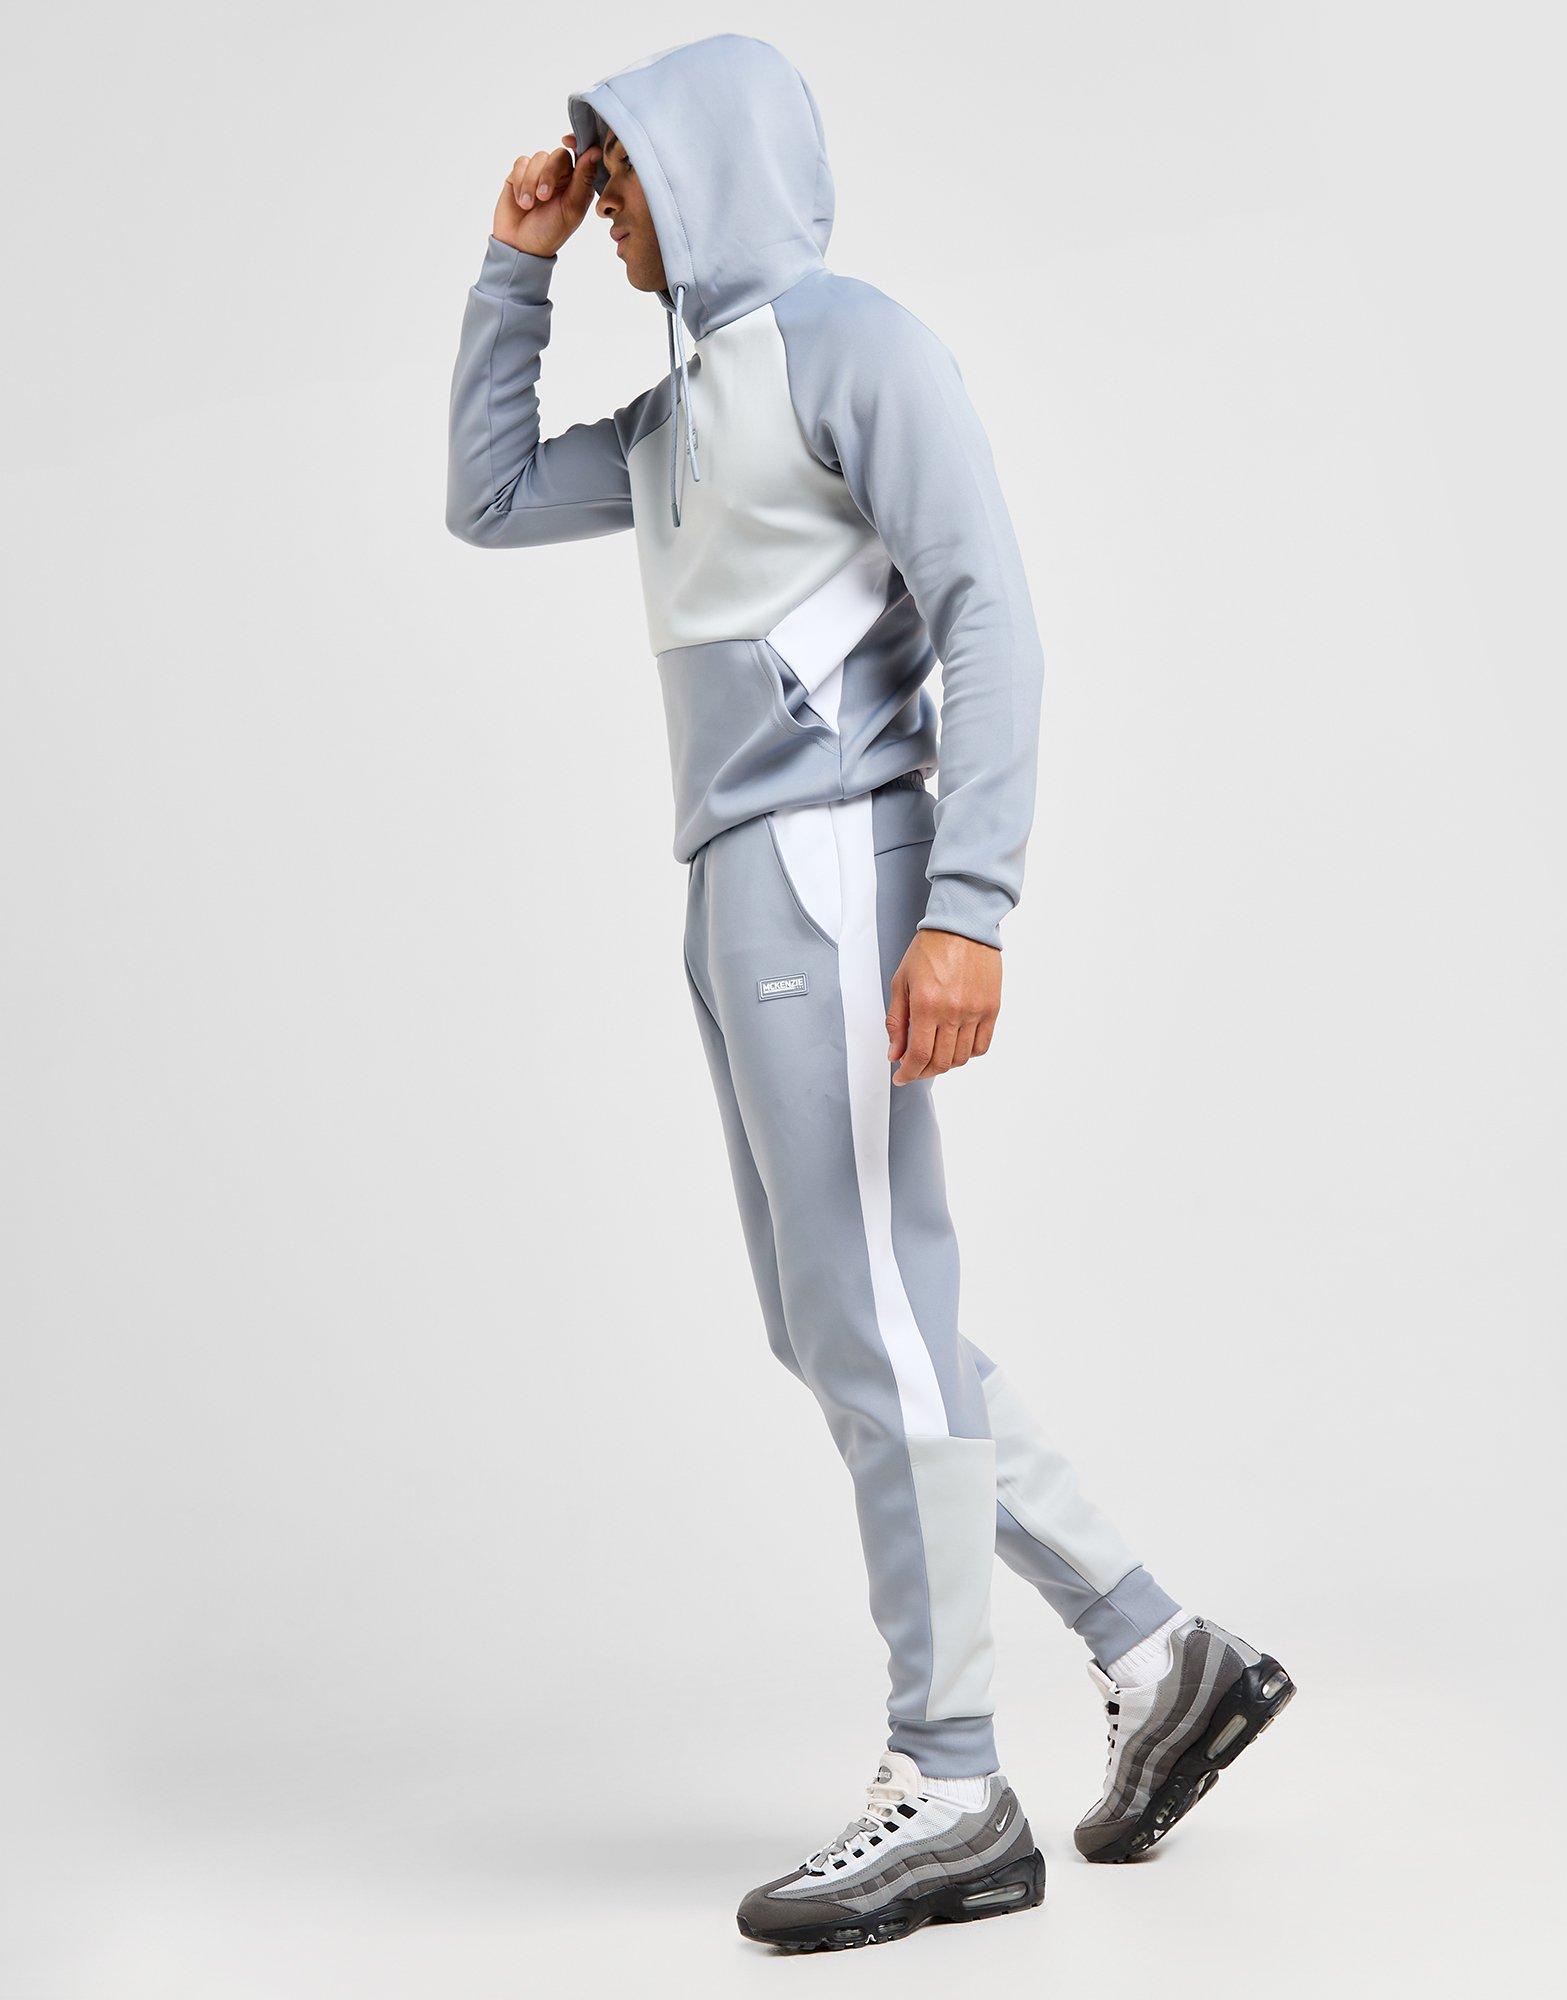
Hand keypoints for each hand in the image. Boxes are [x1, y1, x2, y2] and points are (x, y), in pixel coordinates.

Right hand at [492, 134, 600, 258]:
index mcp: (578, 184)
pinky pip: (520, 163)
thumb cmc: (550, 232)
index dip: (576, 143)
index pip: (581, 154)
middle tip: (543, 197)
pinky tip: (521, 200)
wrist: (520, 245)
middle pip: (558, 155)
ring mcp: (539, 173)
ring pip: (537, 158)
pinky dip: (520, 182)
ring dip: (531, 182)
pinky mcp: (520, 174)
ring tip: (528, 205)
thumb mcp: (571, 209)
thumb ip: (583, 179)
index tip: (567, 141)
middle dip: (549, 175)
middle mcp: (560, 176)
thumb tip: (594, 151)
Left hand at [886, 930, 1001, 1084]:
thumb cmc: (929, 950)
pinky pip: (982, 1045)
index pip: (919, 1055)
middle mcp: (953, 1012)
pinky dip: (968, 1053)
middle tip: (914, 1067)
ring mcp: (976, 1011)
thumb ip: (896, 1022)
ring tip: (934, 1054)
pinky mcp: (992, 1008)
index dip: (909, 1073)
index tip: (901, 1077)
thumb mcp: (901, 982)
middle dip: (923, 1071)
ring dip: (945, 1063)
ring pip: (962, 1057)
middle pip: (941, 1061)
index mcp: (926, 1005)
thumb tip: (895, 1054)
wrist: (963, 927)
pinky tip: (956, 1045)